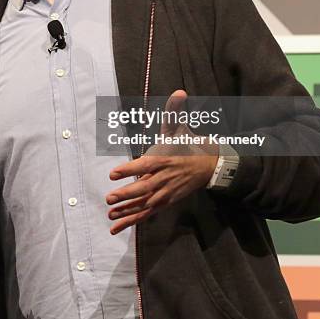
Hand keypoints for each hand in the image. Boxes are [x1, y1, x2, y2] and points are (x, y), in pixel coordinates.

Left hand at [106, 90, 218, 234]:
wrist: (209, 166)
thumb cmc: (187, 145)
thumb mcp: (178, 127)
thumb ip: (174, 110)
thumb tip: (179, 91)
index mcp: (162, 159)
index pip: (144, 165)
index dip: (128, 170)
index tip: (113, 173)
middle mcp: (162, 178)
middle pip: (143, 188)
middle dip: (126, 193)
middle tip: (110, 197)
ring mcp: (164, 193)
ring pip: (143, 204)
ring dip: (127, 211)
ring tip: (110, 216)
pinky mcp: (164, 202)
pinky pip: (146, 213)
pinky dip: (131, 220)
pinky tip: (115, 226)